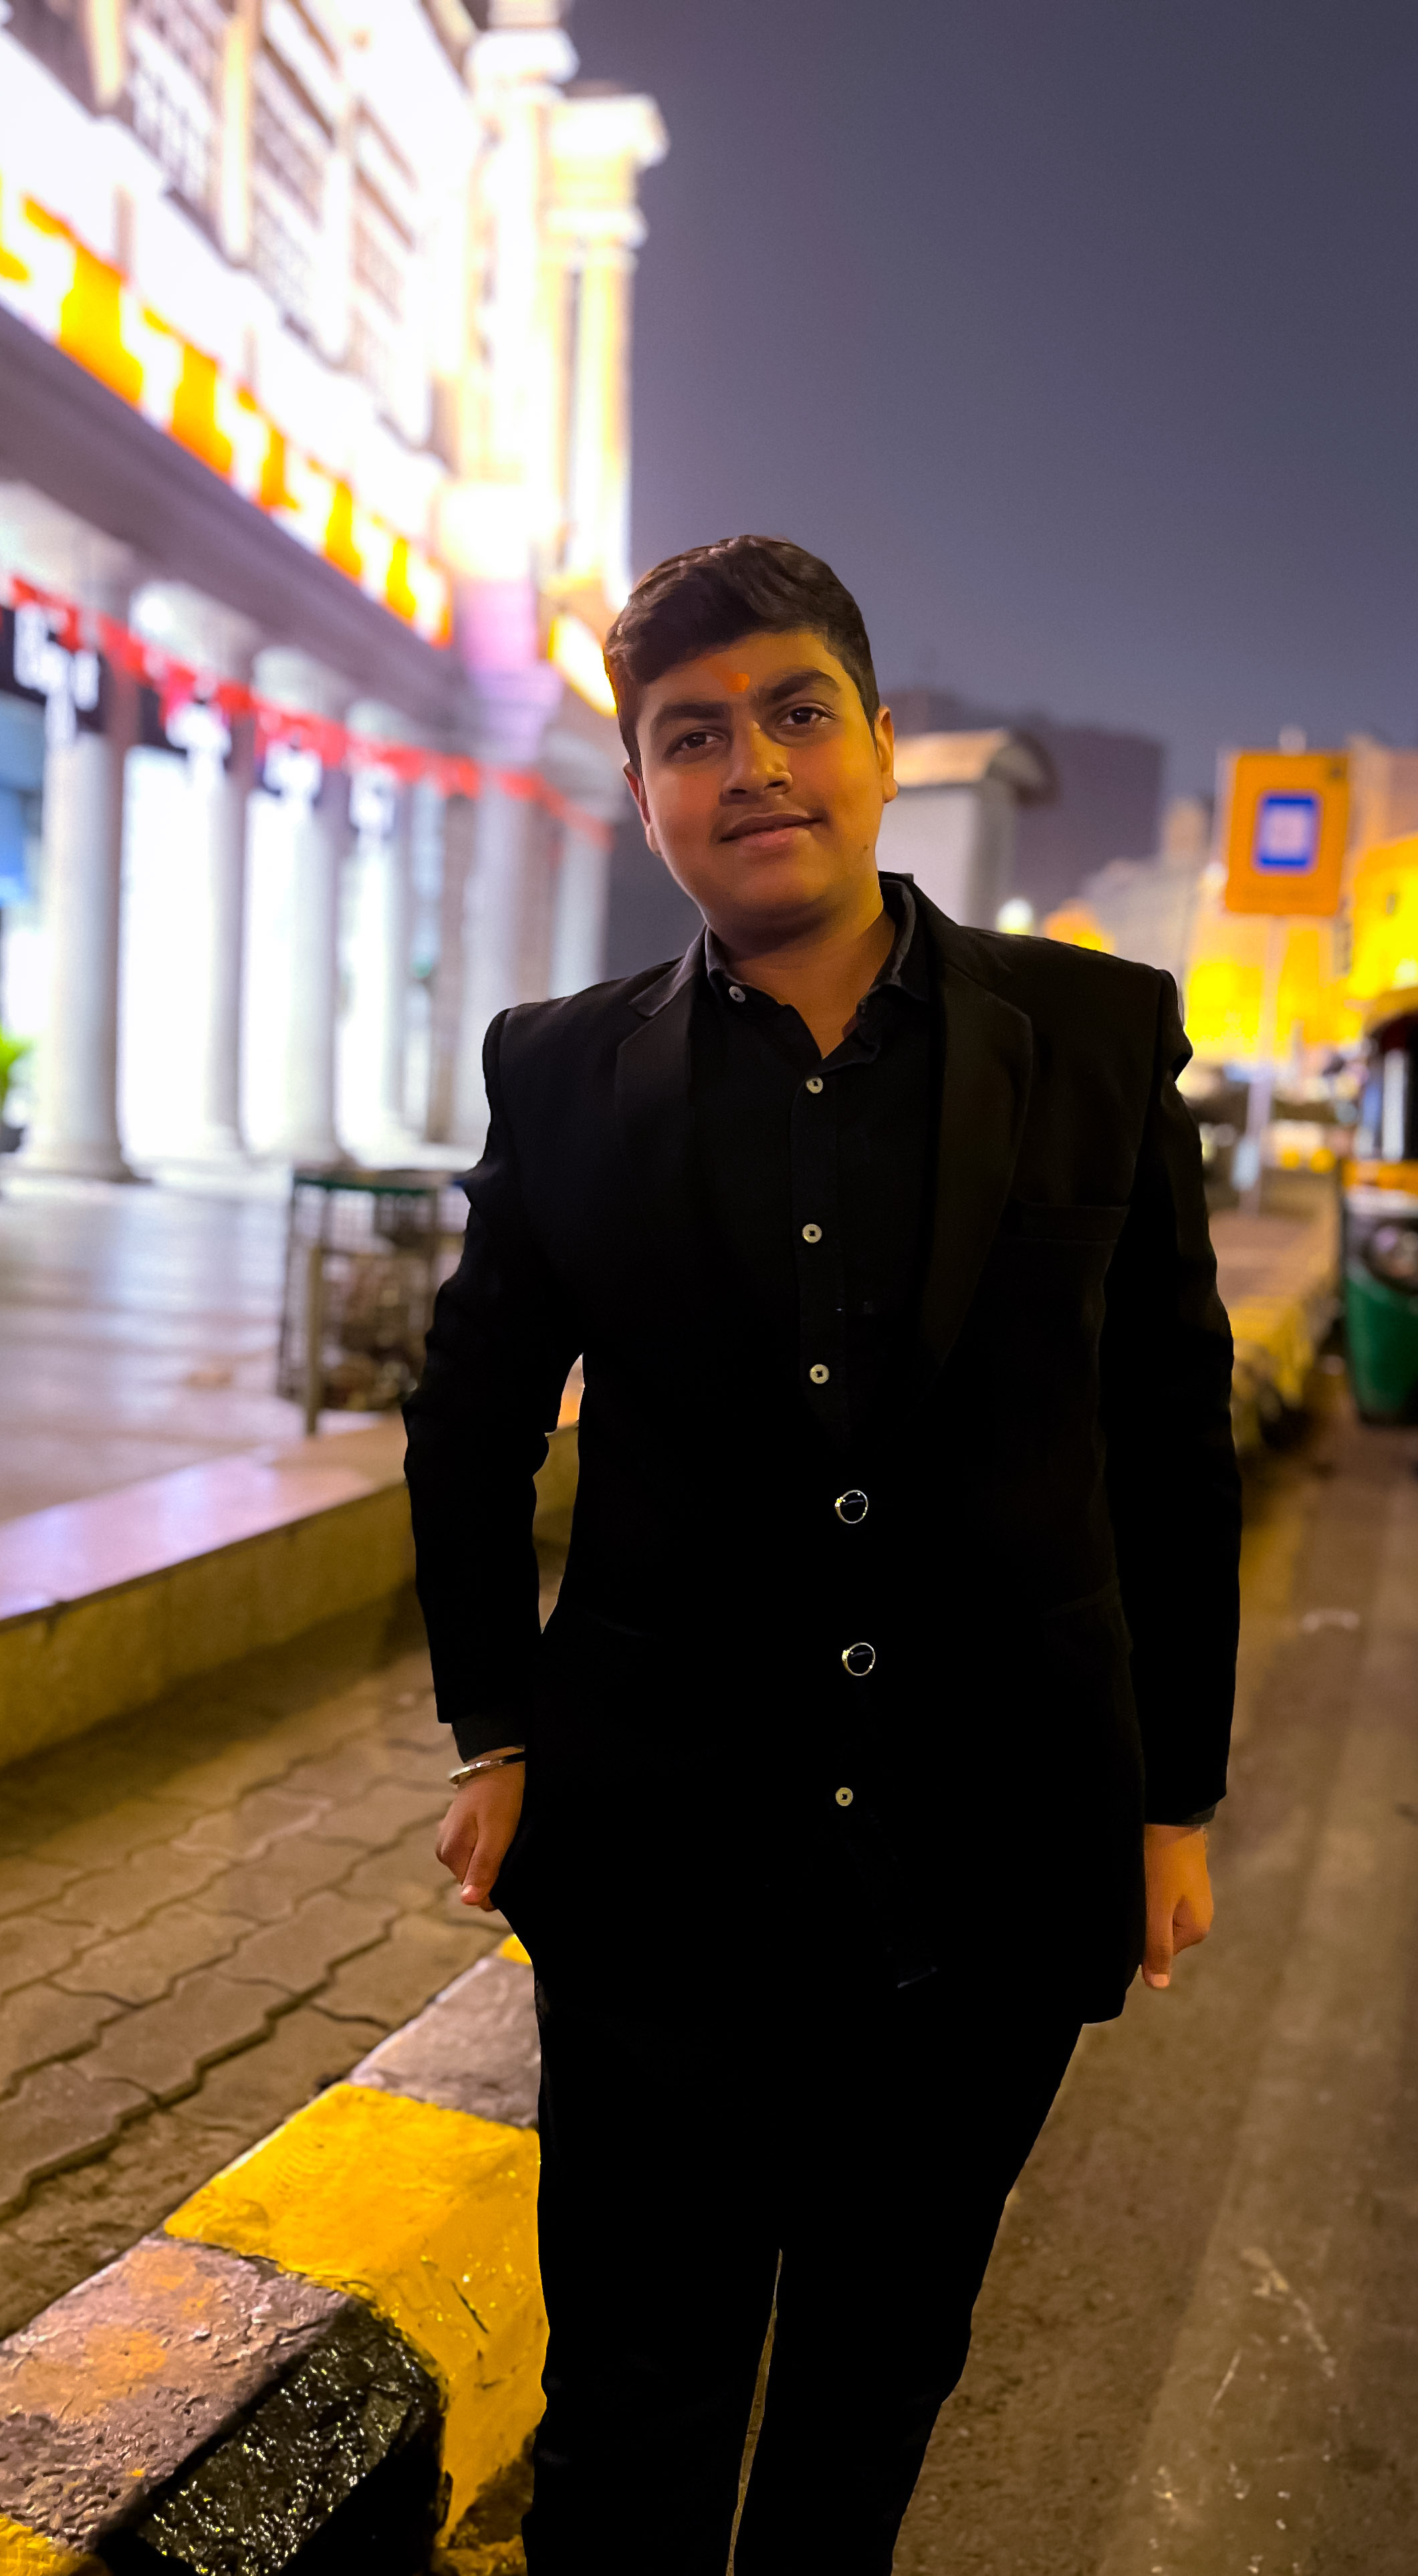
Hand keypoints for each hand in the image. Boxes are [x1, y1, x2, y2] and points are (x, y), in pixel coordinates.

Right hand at [435, 1752, 524, 1911]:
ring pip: (476, 1867)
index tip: (510, 1863)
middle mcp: (444, 1851)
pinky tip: (499, 1831)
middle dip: (494, 1870)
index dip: (497, 1885)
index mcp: (450, 1854)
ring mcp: (448, 1840)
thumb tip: (468, 1903)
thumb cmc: (501, 1796)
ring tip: (505, 1835)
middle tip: (509, 1845)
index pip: (476, 1895)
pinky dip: (489, 1847)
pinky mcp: (457, 1831)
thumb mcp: (497, 1833)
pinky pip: (475, 1852)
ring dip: (492, 1858)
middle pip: (475, 1881)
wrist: (498, 1760)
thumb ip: (483, 1868)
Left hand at [1141, 1823, 1213, 1989]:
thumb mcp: (1155, 1911)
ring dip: (1143, 1903)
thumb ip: (1156, 1949)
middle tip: (1130, 1899)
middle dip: (1140, 1920)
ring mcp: (1193, 1895)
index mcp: (1196, 1929)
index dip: (1137, 1939)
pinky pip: (1161, 1894)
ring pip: (1158, 1912)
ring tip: (1135, 1885)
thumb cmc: (1162, 1865)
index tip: (1126, 1918)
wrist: (1172, 1814)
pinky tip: (1140, 1874)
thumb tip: (1159, 1986)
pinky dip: (1148, 1887)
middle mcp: (1200, 1915)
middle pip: (1158, 1933)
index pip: (1157, 1953)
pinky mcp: (1183, 1876)